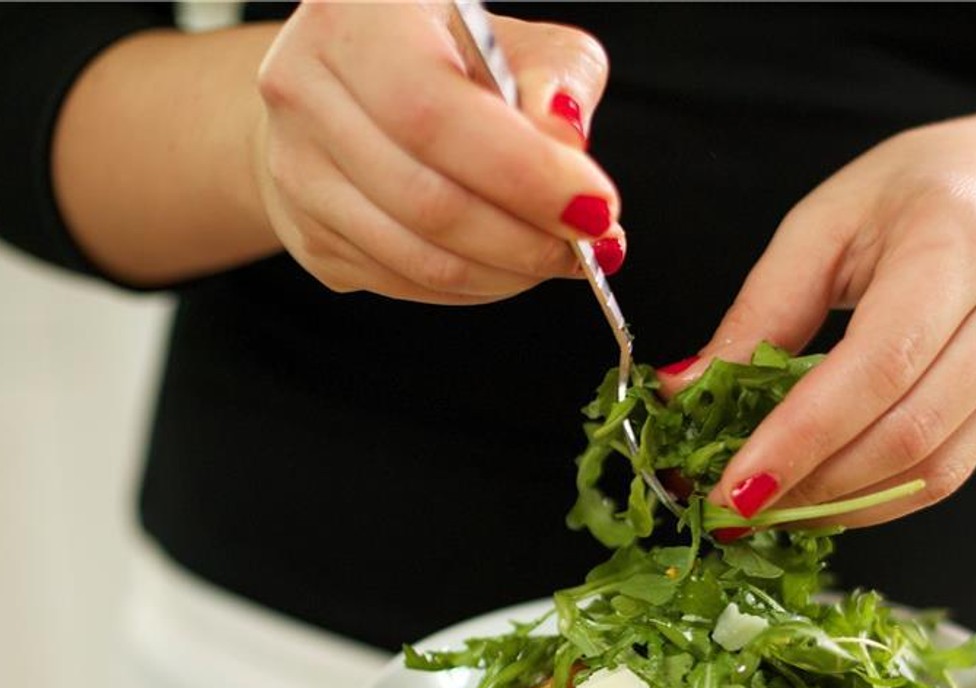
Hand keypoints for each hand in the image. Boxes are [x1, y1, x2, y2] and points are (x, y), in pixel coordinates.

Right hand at [253, 0, 621, 303]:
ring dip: (508, 273)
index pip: (437, 115)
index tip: (597, 209)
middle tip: (590, 246)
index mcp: (355, 18)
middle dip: (527, 238)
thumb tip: (568, 146)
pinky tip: (508, 264)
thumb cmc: (451, 57)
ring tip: (557, 257)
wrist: (354, 85)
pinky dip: (474, 287)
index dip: (526, 175)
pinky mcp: (307, 236)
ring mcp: (293, 170)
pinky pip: (405, 284)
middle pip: (429, 200)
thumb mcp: (517, 42)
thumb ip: (556, 83)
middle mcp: (302, 88)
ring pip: (419, 259)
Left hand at [668, 105, 975, 526]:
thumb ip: (764, 306)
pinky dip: (879, 500)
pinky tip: (824, 499)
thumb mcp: (833, 217)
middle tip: (733, 510)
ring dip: (842, 506)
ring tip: (770, 514)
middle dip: (812, 485)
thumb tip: (686, 390)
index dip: (803, 438)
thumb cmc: (928, 190)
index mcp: (957, 244)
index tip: (733, 487)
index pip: (879, 366)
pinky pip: (949, 473)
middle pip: (909, 431)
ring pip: (933, 469)